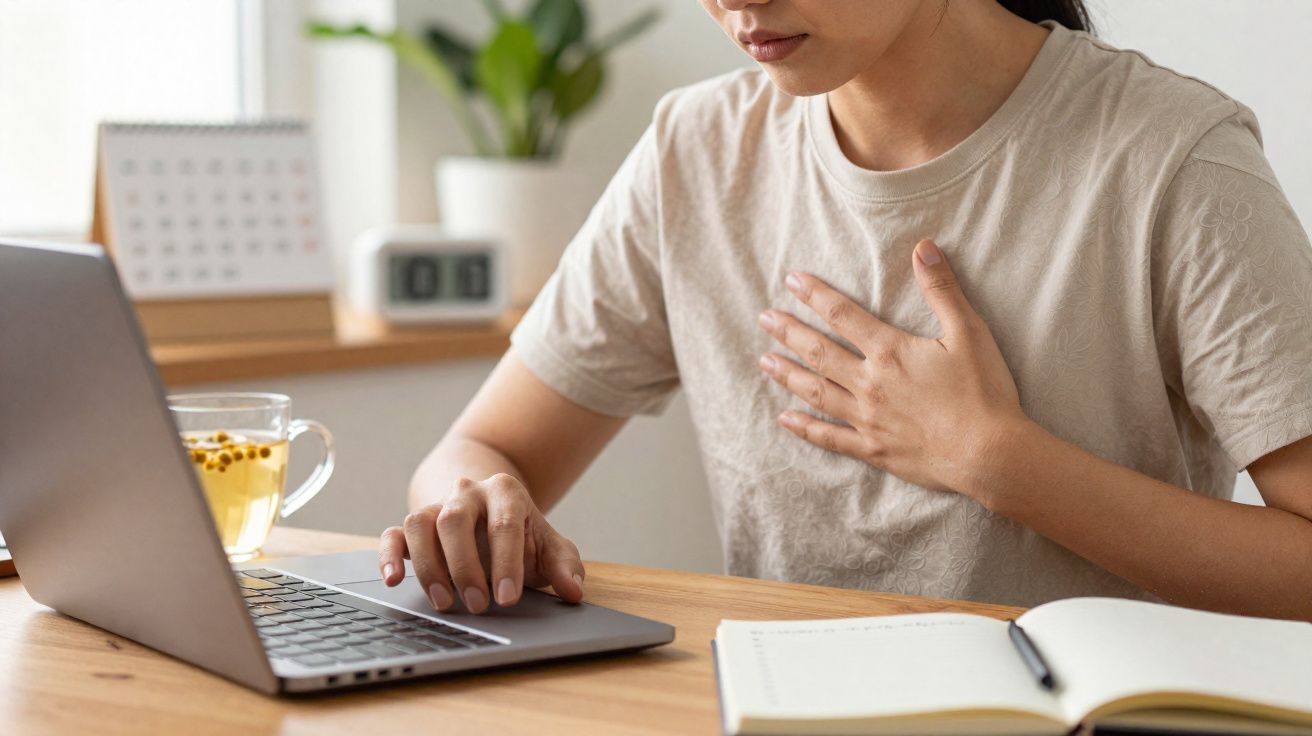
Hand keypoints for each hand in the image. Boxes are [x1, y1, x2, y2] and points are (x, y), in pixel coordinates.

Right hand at [378, 473, 584, 613]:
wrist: (488, 508)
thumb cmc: (522, 534)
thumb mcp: (549, 546)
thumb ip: (565, 566)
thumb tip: (573, 591)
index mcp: (506, 492)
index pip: (504, 524)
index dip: (506, 562)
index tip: (507, 598)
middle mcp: (466, 492)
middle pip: (455, 520)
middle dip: (465, 566)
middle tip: (478, 606)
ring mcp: (436, 506)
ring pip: (420, 524)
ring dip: (429, 566)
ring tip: (444, 603)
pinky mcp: (411, 525)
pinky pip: (393, 534)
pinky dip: (389, 556)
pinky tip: (394, 580)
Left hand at [756, 238, 1024, 497]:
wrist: (989, 453)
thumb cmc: (984, 392)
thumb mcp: (968, 332)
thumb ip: (942, 289)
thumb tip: (924, 247)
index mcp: (889, 351)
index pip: (842, 315)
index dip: (815, 295)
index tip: (791, 280)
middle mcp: (869, 383)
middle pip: (819, 352)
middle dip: (789, 332)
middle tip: (764, 318)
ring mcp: (867, 419)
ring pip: (816, 392)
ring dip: (788, 374)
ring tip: (764, 361)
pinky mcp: (872, 449)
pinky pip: (829, 437)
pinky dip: (805, 428)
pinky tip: (785, 419)